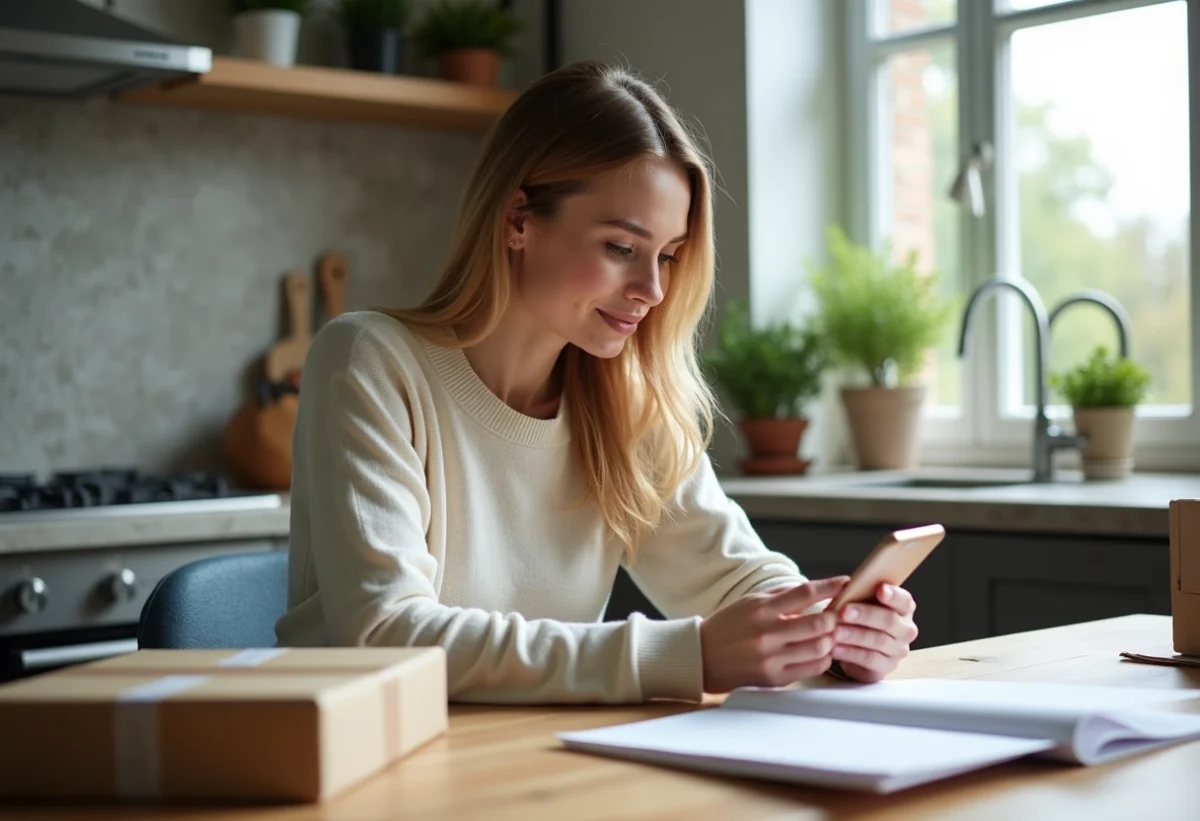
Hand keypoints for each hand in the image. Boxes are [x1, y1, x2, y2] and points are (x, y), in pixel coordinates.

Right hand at [699, 576, 848, 692]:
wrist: (702, 657)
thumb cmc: (728, 626)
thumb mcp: (749, 602)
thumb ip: (781, 597)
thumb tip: (814, 590)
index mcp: (761, 608)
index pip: (804, 592)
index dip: (830, 586)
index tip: (845, 582)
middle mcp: (767, 632)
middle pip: (819, 622)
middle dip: (835, 618)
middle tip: (837, 616)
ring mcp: (771, 657)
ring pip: (820, 647)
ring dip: (831, 639)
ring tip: (828, 635)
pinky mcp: (774, 677)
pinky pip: (813, 668)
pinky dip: (823, 658)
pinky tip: (819, 652)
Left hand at [830, 583, 918, 682]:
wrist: (856, 648)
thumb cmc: (859, 618)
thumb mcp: (860, 603)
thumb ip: (859, 594)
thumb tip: (844, 585)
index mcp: (903, 608)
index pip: (904, 600)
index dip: (893, 595)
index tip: (879, 589)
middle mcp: (906, 629)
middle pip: (890, 620)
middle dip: (865, 614)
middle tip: (844, 612)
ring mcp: (899, 649)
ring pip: (879, 640)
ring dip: (854, 635)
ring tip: (835, 632)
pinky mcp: (887, 666)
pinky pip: (870, 659)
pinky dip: (850, 653)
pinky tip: (835, 648)